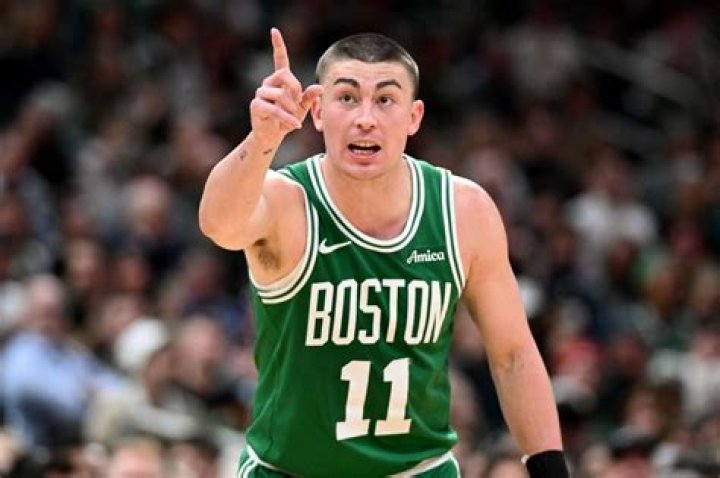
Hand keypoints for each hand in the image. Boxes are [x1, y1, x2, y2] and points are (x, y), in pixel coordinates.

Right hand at [250, 28, 322, 147]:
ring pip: (281, 94)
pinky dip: (287, 119)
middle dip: (296, 88)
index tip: (274, 30)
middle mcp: (268, 83)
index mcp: (279, 80)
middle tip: (298, 103)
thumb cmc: (287, 119)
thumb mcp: (302, 108)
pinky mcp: (256, 106)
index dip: (278, 45)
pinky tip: (296, 126)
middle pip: (284, 74)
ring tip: (294, 118)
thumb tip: (320, 87)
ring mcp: (260, 94)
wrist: (272, 136)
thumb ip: (310, 97)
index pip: (279, 59)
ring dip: (292, 108)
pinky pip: (275, 110)